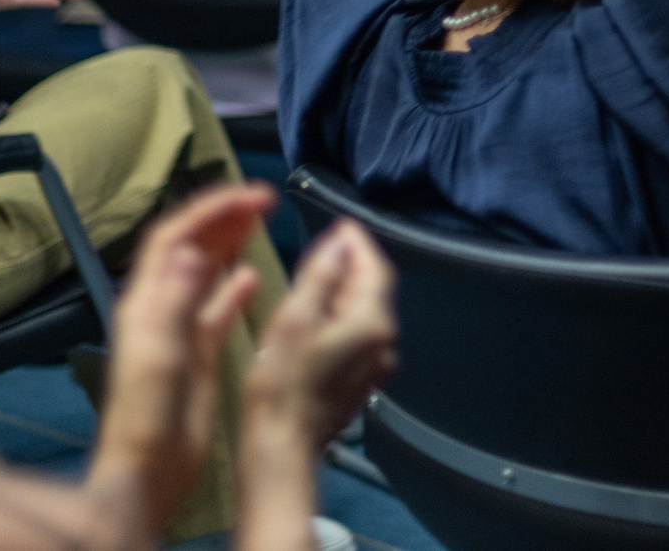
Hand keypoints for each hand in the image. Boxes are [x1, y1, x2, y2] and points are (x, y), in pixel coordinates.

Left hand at [91, 185, 274, 538]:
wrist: (146, 471)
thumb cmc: (149, 417)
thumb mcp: (161, 357)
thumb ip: (176, 303)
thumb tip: (194, 252)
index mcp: (147, 302)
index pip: (174, 236)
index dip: (210, 208)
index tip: (250, 196)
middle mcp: (159, 308)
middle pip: (189, 245)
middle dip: (222, 216)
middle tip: (263, 200)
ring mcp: (177, 330)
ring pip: (202, 271)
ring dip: (228, 243)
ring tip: (259, 222)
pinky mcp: (193, 353)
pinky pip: (214, 308)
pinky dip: (233, 287)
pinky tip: (253, 277)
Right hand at [248, 219, 398, 456]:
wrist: (282, 444)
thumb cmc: (282, 379)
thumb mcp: (295, 317)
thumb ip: (322, 275)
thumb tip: (340, 240)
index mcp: (373, 321)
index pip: (375, 268)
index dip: (357, 243)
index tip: (339, 224)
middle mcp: (386, 340)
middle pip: (374, 288)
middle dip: (351, 264)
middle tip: (322, 247)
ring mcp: (378, 362)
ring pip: (366, 311)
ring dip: (345, 289)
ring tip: (316, 275)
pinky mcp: (364, 377)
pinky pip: (359, 332)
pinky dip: (342, 315)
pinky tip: (318, 313)